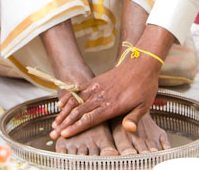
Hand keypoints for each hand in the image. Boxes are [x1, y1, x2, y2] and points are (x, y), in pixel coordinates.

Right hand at [51, 25, 172, 138]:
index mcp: (112, 105)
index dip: (76, 128)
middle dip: (65, 124)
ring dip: (64, 113)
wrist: (142, 63)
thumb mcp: (144, 104)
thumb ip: (134, 118)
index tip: (64, 135)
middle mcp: (102, 97)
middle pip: (79, 112)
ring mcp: (97, 87)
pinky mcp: (96, 81)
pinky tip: (60, 105)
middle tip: (53, 134)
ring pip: (76, 102)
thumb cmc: (144, 85)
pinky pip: (79, 90)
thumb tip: (129, 129)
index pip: (90, 119)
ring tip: (54, 123)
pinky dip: (68, 98)